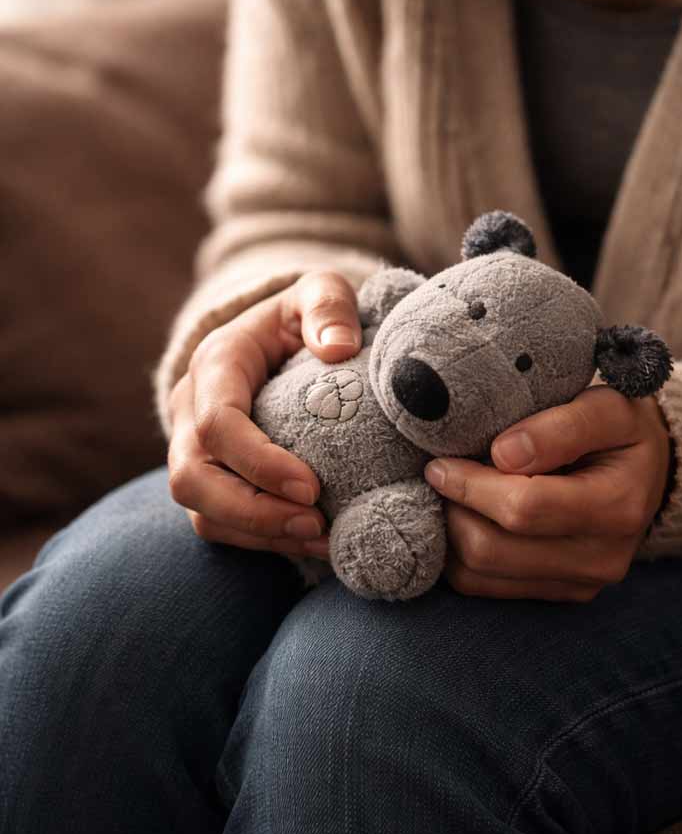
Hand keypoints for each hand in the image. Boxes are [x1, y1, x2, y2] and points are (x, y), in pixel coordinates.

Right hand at [168, 271, 362, 557]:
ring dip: (261, 535)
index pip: (216, 424)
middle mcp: (190, 411)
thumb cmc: (306, 316)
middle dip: (252, 512)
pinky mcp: (211, 481)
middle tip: (316, 524)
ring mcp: (194, 451)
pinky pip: (221, 526)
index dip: (258, 463)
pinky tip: (314, 542)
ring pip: (203, 513)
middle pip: (192, 479)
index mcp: (214, 365)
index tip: (312, 487)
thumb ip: (329, 306)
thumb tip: (338, 348)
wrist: (283, 339)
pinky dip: (265, 542)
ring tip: (323, 538)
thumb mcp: (321, 292)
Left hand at [424, 386, 671, 600]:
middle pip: (492, 549)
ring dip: (450, 533)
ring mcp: (580, 585)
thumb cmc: (622, 430)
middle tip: (440, 473)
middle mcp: (602, 559)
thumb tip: (503, 454)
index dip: (470, 484)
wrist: (650, 471)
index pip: (523, 507)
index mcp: (618, 508)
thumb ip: (562, 426)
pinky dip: (459, 555)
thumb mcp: (608, 407)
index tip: (440, 461)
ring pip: (479, 575)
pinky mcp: (559, 595)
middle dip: (453, 509)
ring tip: (450, 494)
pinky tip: (464, 517)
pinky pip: (484, 587)